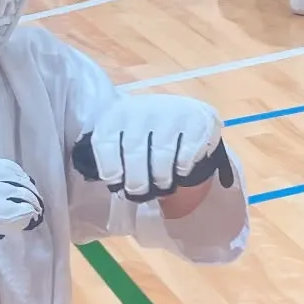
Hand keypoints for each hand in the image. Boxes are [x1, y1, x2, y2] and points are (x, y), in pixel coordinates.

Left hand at [75, 95, 231, 202]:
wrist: (180, 113)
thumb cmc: (141, 134)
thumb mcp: (119, 138)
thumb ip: (109, 157)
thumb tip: (108, 186)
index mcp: (117, 114)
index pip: (105, 145)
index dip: (110, 171)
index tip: (117, 182)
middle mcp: (143, 109)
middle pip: (134, 155)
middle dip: (137, 183)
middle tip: (140, 194)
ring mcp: (173, 113)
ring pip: (161, 160)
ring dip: (161, 180)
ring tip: (162, 185)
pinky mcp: (198, 122)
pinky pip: (185, 158)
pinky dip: (182, 172)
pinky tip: (180, 171)